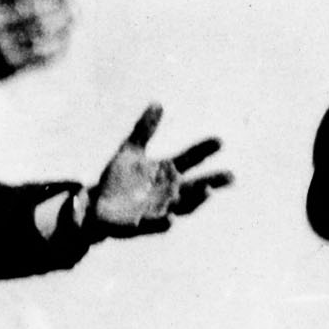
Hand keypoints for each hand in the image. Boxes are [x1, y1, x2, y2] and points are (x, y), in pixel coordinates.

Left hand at [83, 105, 229, 238]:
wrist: (96, 206)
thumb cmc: (118, 179)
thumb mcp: (130, 150)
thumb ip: (144, 129)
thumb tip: (158, 103)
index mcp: (167, 172)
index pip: (190, 158)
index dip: (204, 150)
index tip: (219, 140)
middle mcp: (170, 191)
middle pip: (196, 186)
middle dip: (214, 181)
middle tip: (232, 176)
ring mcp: (159, 209)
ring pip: (183, 206)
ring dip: (196, 199)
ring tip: (207, 190)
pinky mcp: (142, 225)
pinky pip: (155, 225)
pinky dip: (163, 223)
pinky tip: (171, 219)